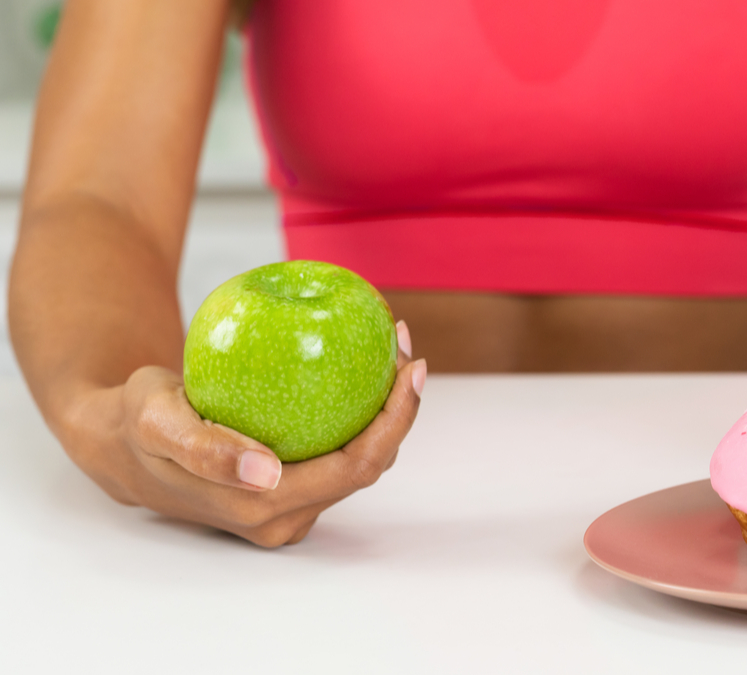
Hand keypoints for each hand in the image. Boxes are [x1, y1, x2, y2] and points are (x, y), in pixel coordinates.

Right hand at [66, 321, 424, 546]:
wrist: (121, 442)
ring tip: (392, 351)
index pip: (354, 468)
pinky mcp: (290, 487)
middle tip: (404, 346)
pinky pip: (338, 450)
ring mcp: (290, 506)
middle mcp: (284, 517)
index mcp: (264, 509)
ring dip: (384, 410)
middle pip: (368, 465)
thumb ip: (206, 451)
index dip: (394, 422)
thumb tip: (266, 472)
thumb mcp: (158, 424)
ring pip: (359, 459)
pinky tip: (363, 367)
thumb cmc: (138, 425)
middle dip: (399, 409)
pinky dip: (359, 412)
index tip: (410, 367)